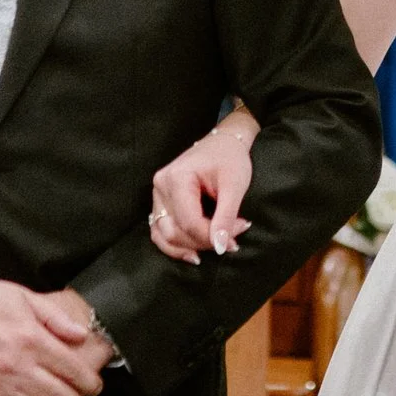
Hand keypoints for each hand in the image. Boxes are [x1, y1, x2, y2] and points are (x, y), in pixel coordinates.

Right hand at [148, 113, 257, 262]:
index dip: (212, 236)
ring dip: (188, 247)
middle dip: (203, 242)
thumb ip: (226, 217)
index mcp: (177, 178)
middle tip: (231, 240)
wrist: (223, 142)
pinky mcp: (160, 201)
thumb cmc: (230, 159)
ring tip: (215, 247)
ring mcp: (157, 194)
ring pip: (163, 234)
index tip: (237, 234)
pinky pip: (159, 230)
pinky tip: (193, 252)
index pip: (189, 221)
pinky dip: (174, 245)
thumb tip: (221, 247)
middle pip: (175, 230)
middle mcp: (161, 186)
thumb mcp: (234, 186)